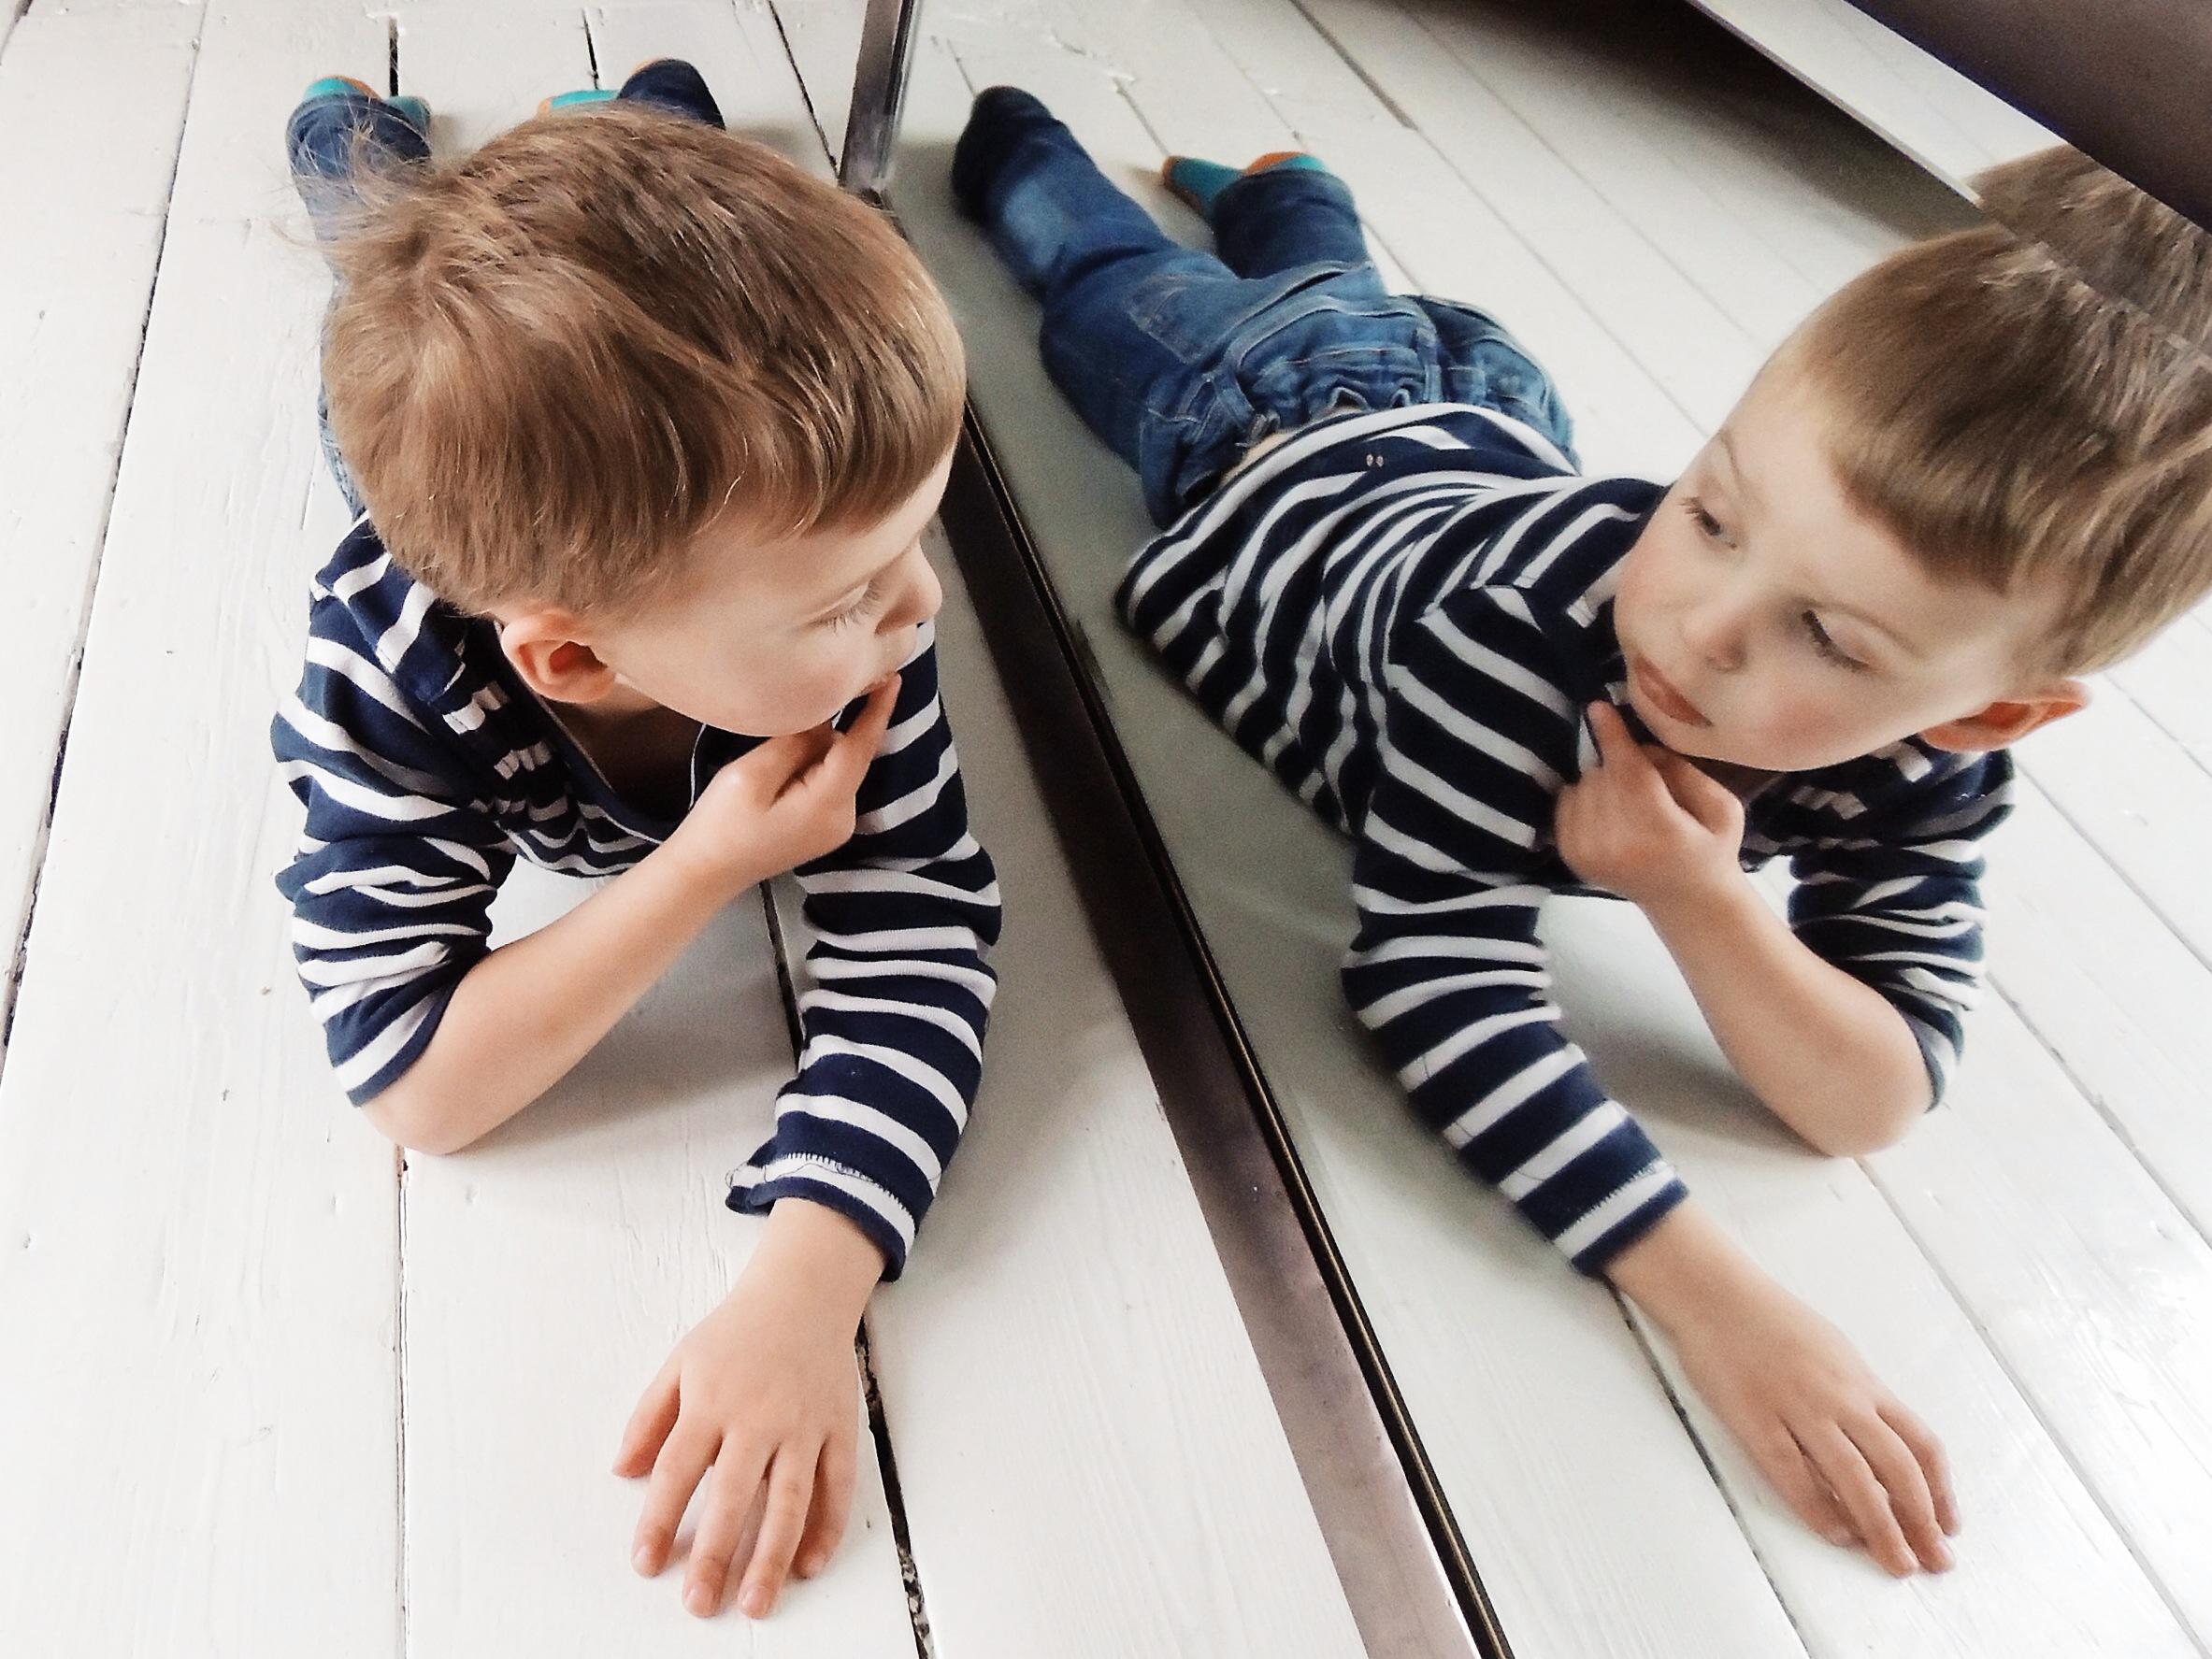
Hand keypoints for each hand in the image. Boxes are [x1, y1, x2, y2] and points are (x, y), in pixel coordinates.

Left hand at [614, 1202, 883, 1617]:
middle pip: (733, 1495)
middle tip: (700, 1602)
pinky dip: (828, 1526)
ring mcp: (803, 1423)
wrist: (803, 1293)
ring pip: (790, 1499)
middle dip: (715, 1553)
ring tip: (757, 1602)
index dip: (659, 1520)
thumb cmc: (737, 1332)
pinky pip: (838, 1484)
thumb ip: (649, 1417)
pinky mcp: (839, 1426)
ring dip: (773, 1555)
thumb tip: (622, 1471)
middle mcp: (758, 1416)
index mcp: (712, 1400)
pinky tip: (810, 1563)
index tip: (646, 1564)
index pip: (678, 1470)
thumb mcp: (680, 1362)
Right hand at [672, 675, 900, 892]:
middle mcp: (844, 818)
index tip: (893, 677)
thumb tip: (826, 717)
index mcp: (828, 805)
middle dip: (836, 728)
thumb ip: (795, 743)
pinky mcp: (824, 830)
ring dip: (821, 749)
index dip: (876, 712)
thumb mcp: (752, 775)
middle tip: (805, 702)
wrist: (704, 874)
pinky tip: (787, 763)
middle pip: (851, 758)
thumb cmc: (721, 824)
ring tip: (782, 741)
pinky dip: (817, 766)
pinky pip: (831, 785)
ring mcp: (836, 827)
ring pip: (840, 770)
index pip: (860, 749)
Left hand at [1555, 702, 1744, 908]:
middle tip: (1645, 780)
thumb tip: (1638, 745)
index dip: (1612, 736)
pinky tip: (1608, 808)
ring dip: (1602, 780)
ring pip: (1582, 785)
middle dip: (1619, 763)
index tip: (1597, 706)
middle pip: (1603, 775)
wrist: (1685, 902)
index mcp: (1660, 831)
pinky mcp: (1571, 856)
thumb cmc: (1711, 849)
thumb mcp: (1721, 807)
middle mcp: (1617, 845)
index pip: (1629, 773)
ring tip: (1631, 800)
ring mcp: (1589, 853)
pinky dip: (1583, 796)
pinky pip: (1566, 803)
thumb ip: (1683, 772)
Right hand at [1668, 1270, 1957, 1575]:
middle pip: (1897, 1469)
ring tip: (1896, 1563)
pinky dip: (1819, 1510)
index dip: (1941, 1490)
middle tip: (1936, 1562)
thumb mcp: (1833, 1351)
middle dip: (1922, 1522)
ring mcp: (1798, 1409)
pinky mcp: (1756, 1419)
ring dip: (1881, 1528)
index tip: (1949, 1525)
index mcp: (1862, 1382)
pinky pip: (1793, 1474)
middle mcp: (1841, 1398)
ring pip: (1854, 1479)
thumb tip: (1884, 1442)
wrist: (1716, 1293)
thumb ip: (1859, 1396)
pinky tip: (1836, 1534)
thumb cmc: (1773, 1320)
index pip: (1919, 1443)